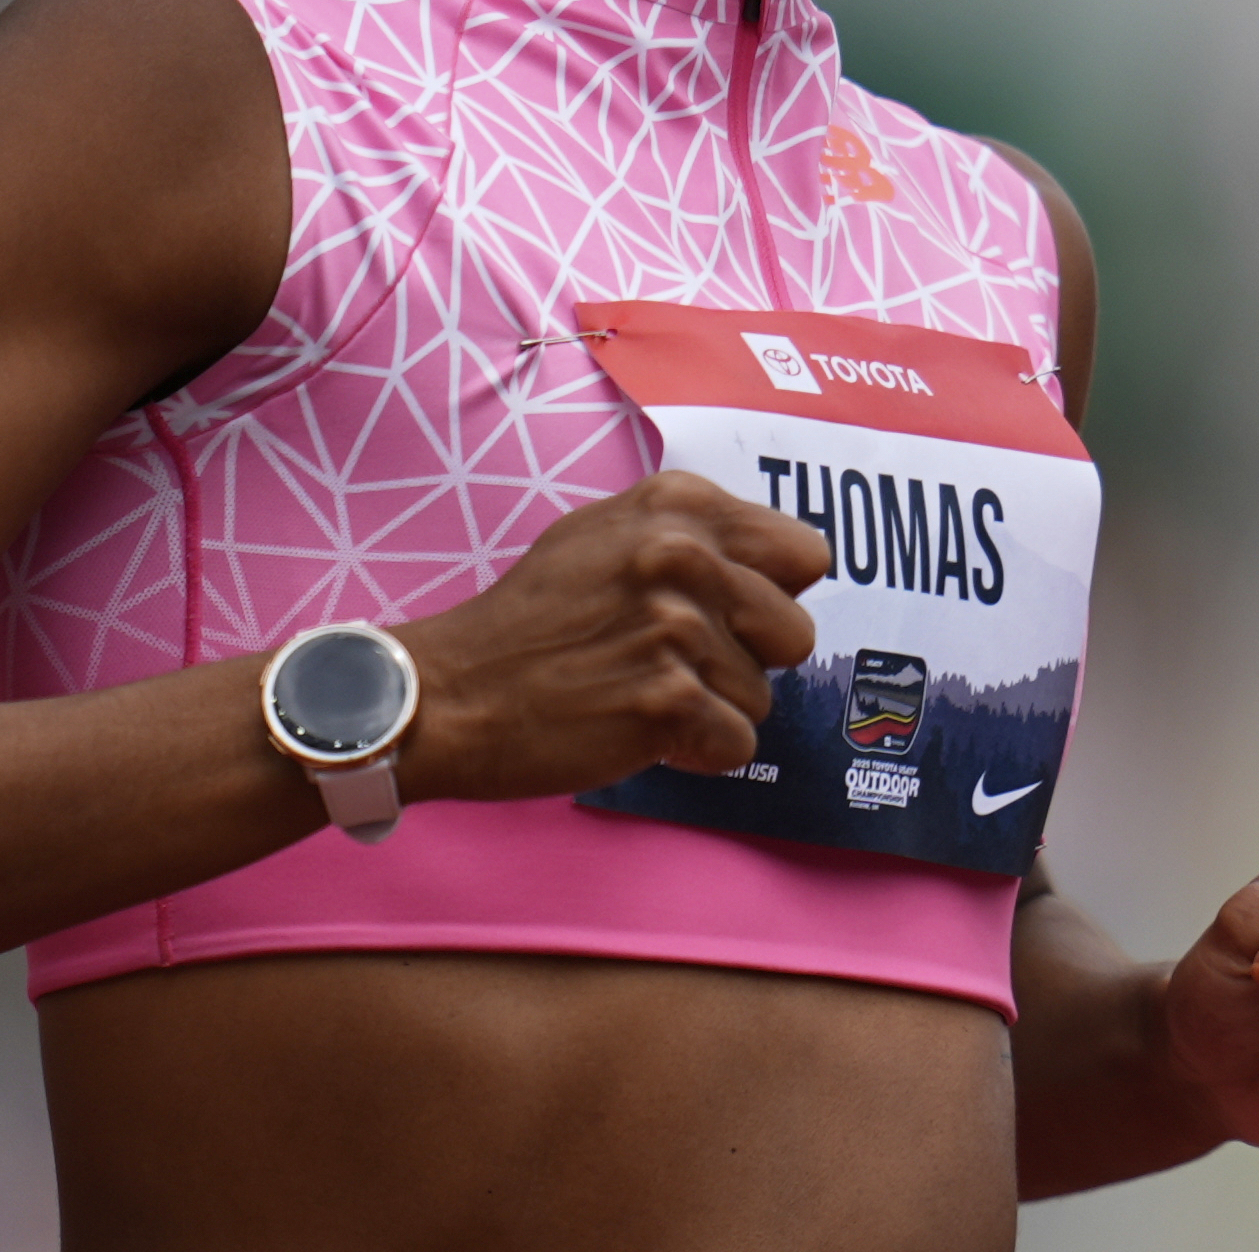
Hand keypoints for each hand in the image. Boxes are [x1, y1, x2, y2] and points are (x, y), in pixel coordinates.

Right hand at [389, 471, 825, 801]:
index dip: (768, 595)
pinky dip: (694, 753)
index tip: (722, 613)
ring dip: (709, 710)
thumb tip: (775, 567)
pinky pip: (736, 745)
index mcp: (679, 505)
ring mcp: (677, 628)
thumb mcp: (604, 535)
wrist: (453, 691)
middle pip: (795, 633)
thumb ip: (692, 537)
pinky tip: (637, 730)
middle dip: (747, 660)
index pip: (804, 555)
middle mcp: (684, 555)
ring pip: (762, 697)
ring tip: (637, 692)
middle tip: (675, 664)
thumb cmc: (530, 620)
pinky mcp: (668, 700)